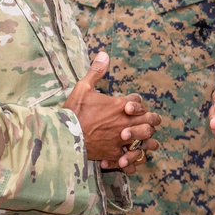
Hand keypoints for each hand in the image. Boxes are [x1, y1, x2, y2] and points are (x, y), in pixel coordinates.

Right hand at [64, 52, 161, 168]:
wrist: (63, 136)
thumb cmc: (73, 111)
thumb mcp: (83, 87)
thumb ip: (96, 71)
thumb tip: (104, 53)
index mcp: (120, 106)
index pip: (139, 101)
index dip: (137, 102)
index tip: (131, 105)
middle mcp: (125, 123)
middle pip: (149, 121)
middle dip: (151, 119)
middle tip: (151, 121)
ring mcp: (121, 140)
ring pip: (145, 141)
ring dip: (148, 141)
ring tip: (149, 142)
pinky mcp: (114, 155)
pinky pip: (131, 160)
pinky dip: (134, 161)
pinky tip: (133, 160)